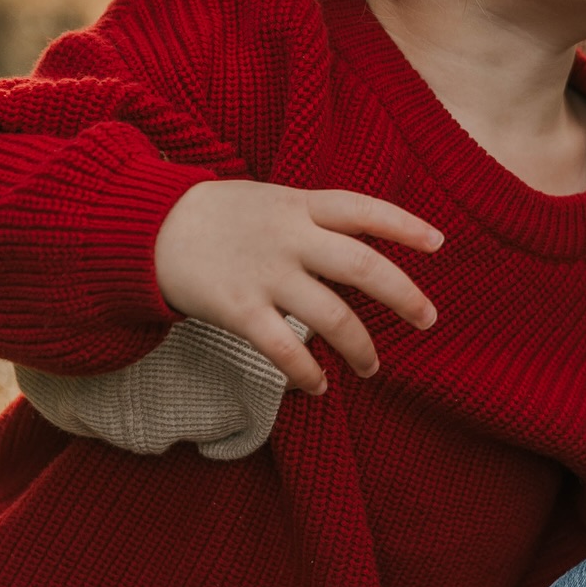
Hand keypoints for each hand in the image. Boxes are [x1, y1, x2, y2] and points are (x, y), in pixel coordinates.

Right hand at [153, 180, 440, 393]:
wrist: (146, 226)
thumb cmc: (220, 216)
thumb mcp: (271, 199)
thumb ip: (312, 219)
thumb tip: (361, 244)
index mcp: (300, 204)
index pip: (363, 209)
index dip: (404, 225)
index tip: (439, 243)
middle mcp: (290, 236)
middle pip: (362, 265)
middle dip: (403, 294)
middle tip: (429, 319)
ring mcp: (265, 272)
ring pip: (330, 314)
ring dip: (360, 346)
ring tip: (373, 368)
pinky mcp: (237, 307)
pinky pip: (283, 347)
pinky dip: (306, 372)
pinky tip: (319, 387)